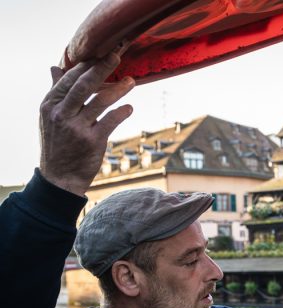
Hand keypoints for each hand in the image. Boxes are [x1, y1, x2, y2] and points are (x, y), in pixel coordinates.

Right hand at [39, 52, 134, 195]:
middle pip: (84, 86)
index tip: (100, 54)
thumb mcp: (49, 117)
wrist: (60, 177)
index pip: (69, 79)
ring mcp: (77, 128)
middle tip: (116, 55)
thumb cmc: (57, 143)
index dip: (86, 66)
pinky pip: (111, 121)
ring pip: (100, 101)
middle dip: (101, 68)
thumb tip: (54, 67)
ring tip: (132, 81)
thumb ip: (55, 91)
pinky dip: (122, 112)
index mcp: (50, 105)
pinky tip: (130, 108)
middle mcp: (61, 114)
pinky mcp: (93, 141)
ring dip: (118, 89)